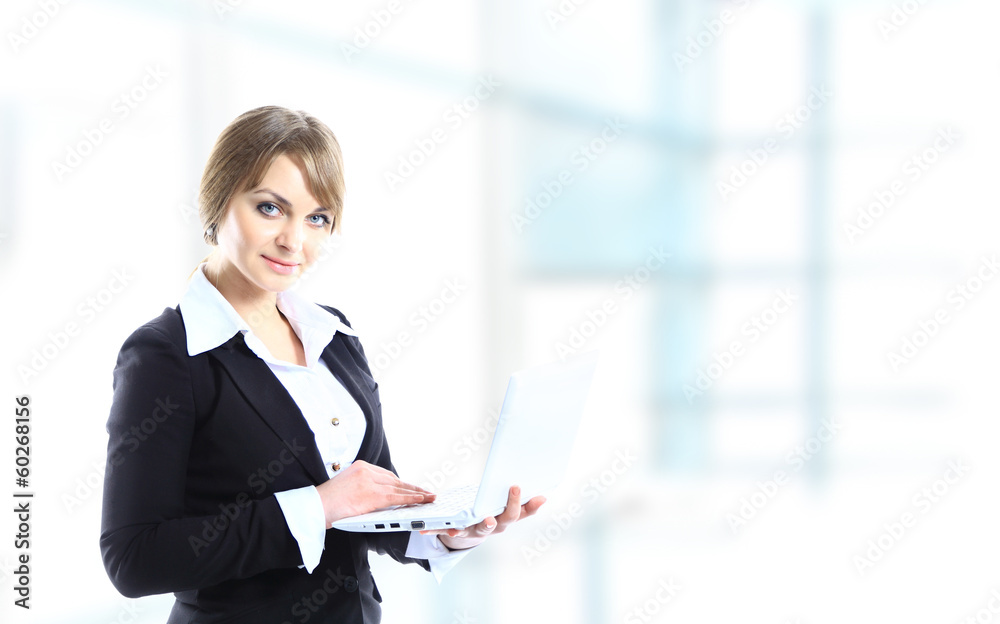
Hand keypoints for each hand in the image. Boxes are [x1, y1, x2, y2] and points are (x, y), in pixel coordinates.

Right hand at [317, 460, 435, 526]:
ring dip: (416, 493)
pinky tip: (421, 500)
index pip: (386, 475)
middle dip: (411, 488)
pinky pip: (396, 497)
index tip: (411, 487)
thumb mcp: (345, 486)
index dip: (400, 483)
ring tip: (429, 497)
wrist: (315, 507)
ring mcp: (369, 482)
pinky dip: (411, 499)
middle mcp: (366, 470)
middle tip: (426, 492)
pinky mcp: (371, 494)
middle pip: (395, 480)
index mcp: (360, 466)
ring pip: (398, 488)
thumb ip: (362, 487)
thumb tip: (378, 497)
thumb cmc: (326, 502)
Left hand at [418, 485, 545, 550]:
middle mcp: (492, 527)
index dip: (531, 505)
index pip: (522, 513)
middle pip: (505, 520)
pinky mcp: (457, 531)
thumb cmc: (488, 512)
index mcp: (505, 519)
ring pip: (480, 529)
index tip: (541, 494)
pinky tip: (427, 529)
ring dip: (483, 524)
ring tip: (486, 518)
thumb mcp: (503, 505)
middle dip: (511, 505)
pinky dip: (438, 530)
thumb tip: (539, 487)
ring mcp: (475, 531)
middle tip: (515, 488)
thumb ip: (517, 498)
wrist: (466, 532)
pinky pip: (448, 531)